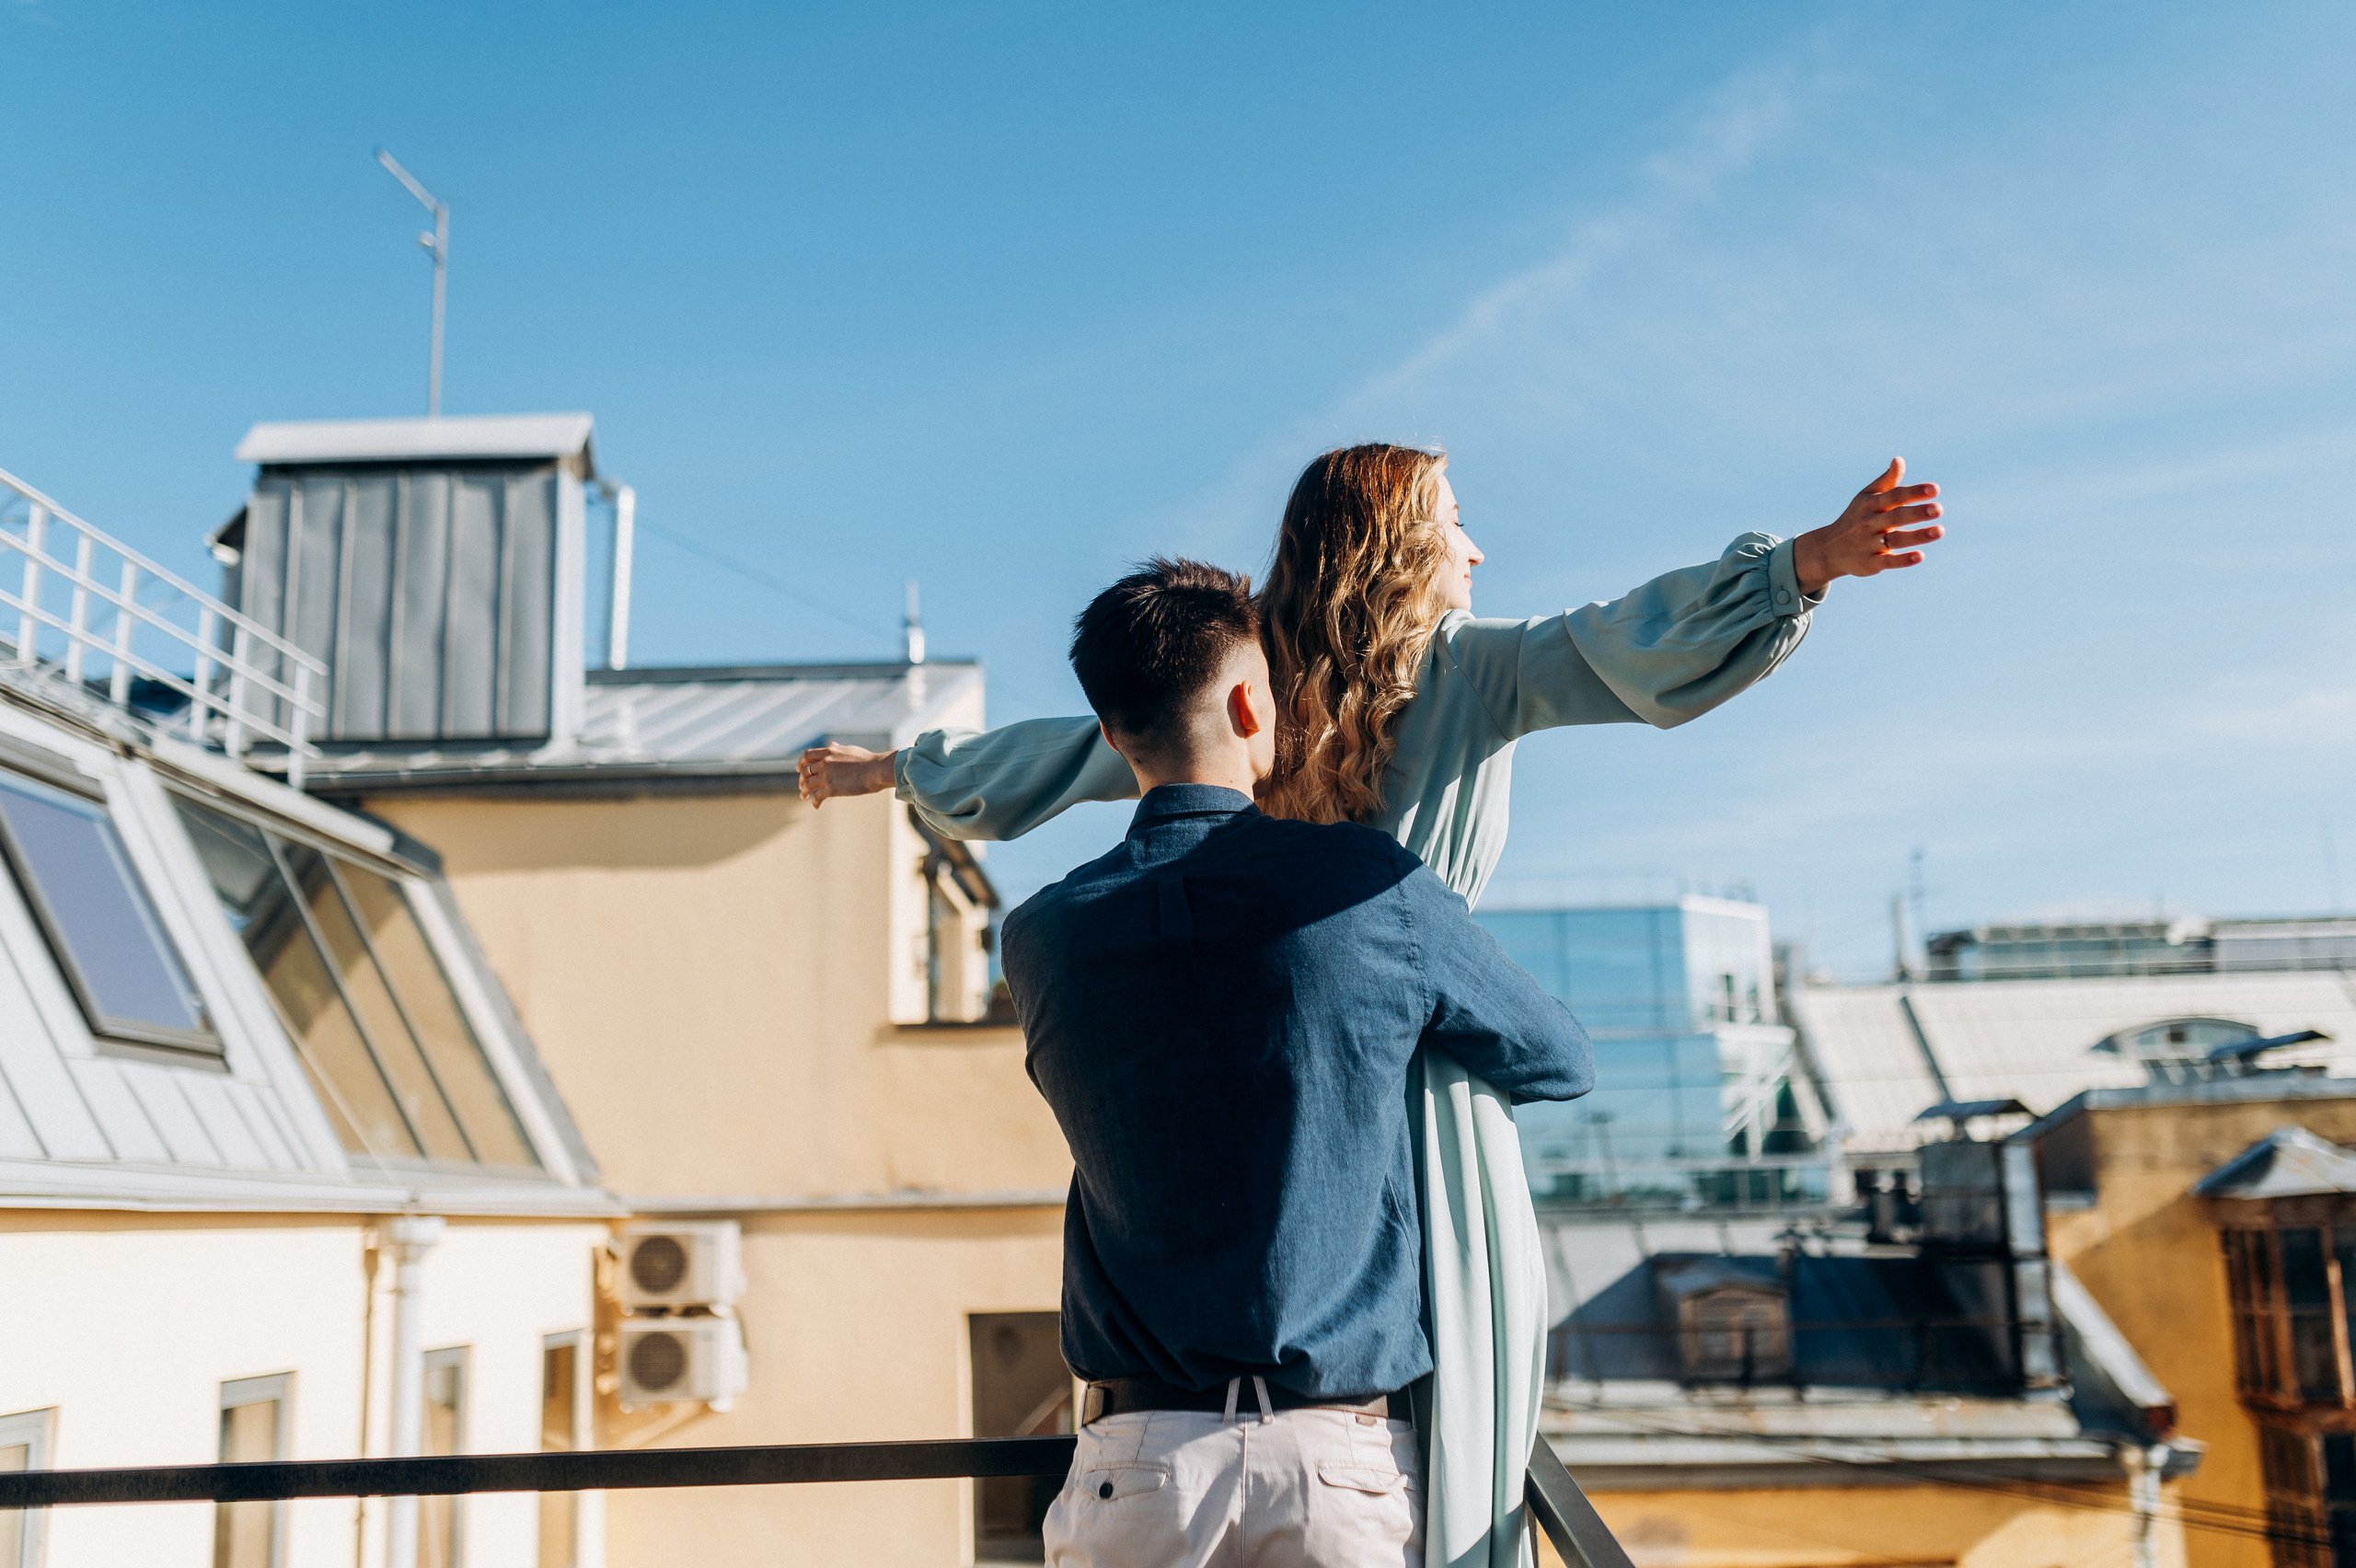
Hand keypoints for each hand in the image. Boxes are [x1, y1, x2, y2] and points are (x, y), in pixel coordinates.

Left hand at [797, 743, 897, 807]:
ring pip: (808, 784)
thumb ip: (838, 748)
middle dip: (801, 779)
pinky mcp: (830, 788)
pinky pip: (817, 796)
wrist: (876, 770)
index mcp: (829, 751)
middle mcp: (825, 762)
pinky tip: (816, 806)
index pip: (807, 755)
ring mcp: (826, 775)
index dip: (801, 763)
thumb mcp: (850, 750)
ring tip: (803, 797)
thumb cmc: (868, 760)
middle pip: (806, 771)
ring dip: (804, 791)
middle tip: (802, 786)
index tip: (799, 769)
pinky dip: (815, 802)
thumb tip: (832, 744)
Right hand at [1792, 458, 1943, 595]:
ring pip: (1895, 539)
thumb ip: (1886, 480)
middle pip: (1895, 517)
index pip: (1894, 496)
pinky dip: (1903, 560)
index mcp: (1870, 505)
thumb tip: (1899, 459)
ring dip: (1917, 536)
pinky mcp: (1869, 564)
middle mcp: (1868, 524)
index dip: (1914, 492)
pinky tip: (1920, 556)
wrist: (1828, 550)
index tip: (1935, 489)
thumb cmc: (1855, 518)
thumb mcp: (1866, 497)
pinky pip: (1888, 562)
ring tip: (1939, 531)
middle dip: (1917, 513)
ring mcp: (1868, 544)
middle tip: (1939, 509)